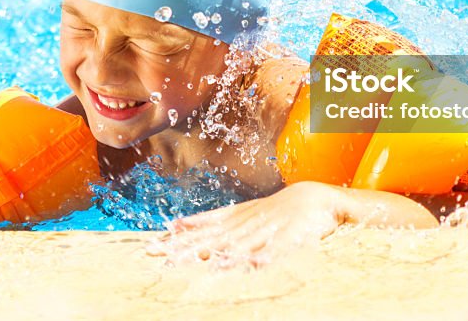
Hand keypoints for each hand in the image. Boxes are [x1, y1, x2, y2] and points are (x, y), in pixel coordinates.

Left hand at [146, 182, 343, 267]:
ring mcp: (268, 230)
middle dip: (186, 250)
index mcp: (234, 219)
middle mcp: (246, 224)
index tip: (152, 246)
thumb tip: (176, 224)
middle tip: (161, 257)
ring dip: (222, 258)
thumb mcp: (239, 213)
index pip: (201, 230)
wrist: (315, 197)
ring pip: (241, 246)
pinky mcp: (292, 237)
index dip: (176, 240)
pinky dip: (268, 256)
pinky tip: (256, 265)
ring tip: (201, 269)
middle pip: (213, 240)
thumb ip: (210, 220)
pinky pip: (279, 249)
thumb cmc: (274, 210)